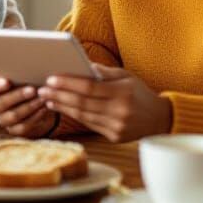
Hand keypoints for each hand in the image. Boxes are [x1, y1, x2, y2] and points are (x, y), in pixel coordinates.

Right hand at [0, 75, 56, 137]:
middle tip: (32, 89)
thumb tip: (30, 61)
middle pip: (0, 103)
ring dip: (29, 107)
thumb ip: (19, 70)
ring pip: (13, 116)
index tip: (6, 81)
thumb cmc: (26, 82)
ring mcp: (3, 119)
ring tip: (42, 99)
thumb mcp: (22, 74)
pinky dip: (35, 117)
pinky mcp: (14, 130)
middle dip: (17, 96)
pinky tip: (44, 109)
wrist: (36, 101)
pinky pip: (23, 126)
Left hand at [37, 65, 171, 142]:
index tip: (51, 78)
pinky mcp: (114, 137)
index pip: (90, 88)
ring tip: (48, 97)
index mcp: (123, 93)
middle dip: (59, 95)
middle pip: (83, 103)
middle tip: (42, 88)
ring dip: (62, 106)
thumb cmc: (139, 93)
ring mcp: (117, 127)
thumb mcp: (125, 76)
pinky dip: (74, 115)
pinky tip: (62, 108)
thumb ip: (104, 72)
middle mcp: (120, 112)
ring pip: (83, 116)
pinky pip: (89, 124)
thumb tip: (81, 64)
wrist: (160, 119)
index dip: (68, 83)